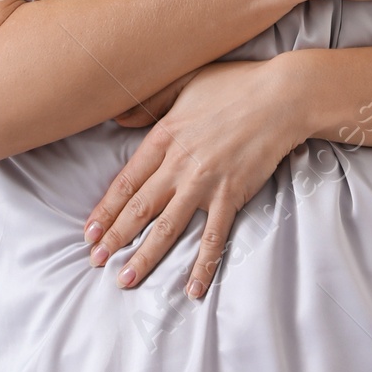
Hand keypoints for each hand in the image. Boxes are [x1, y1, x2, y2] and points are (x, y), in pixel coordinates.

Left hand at [84, 57, 306, 298]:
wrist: (281, 97)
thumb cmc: (235, 85)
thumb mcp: (185, 83)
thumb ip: (151, 103)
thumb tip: (118, 117)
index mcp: (164, 137)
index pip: (126, 182)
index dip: (105, 210)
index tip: (89, 232)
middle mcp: (178, 164)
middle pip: (139, 208)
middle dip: (114, 238)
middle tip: (96, 262)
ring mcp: (204, 182)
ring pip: (167, 228)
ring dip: (144, 257)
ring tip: (125, 279)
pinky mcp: (232, 195)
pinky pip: (213, 237)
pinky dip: (202, 265)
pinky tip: (192, 288)